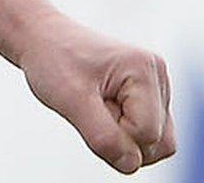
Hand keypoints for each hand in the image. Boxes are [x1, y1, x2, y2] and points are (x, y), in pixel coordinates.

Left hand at [18, 14, 176, 173]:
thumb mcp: (71, 100)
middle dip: (124, 139)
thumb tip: (130, 164)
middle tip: (93, 110)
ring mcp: (156, 86)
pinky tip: (103, 107)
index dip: (114, 134)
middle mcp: (157, 75)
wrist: (43, 39)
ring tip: (97, 107)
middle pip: (160, 143)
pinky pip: (147, 133)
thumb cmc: (54, 61)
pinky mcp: (148, 95)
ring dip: (124, 135)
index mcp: (143, 69)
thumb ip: (103, 136)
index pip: (147, 135)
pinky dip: (123, 129)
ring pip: (157, 142)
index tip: (88, 107)